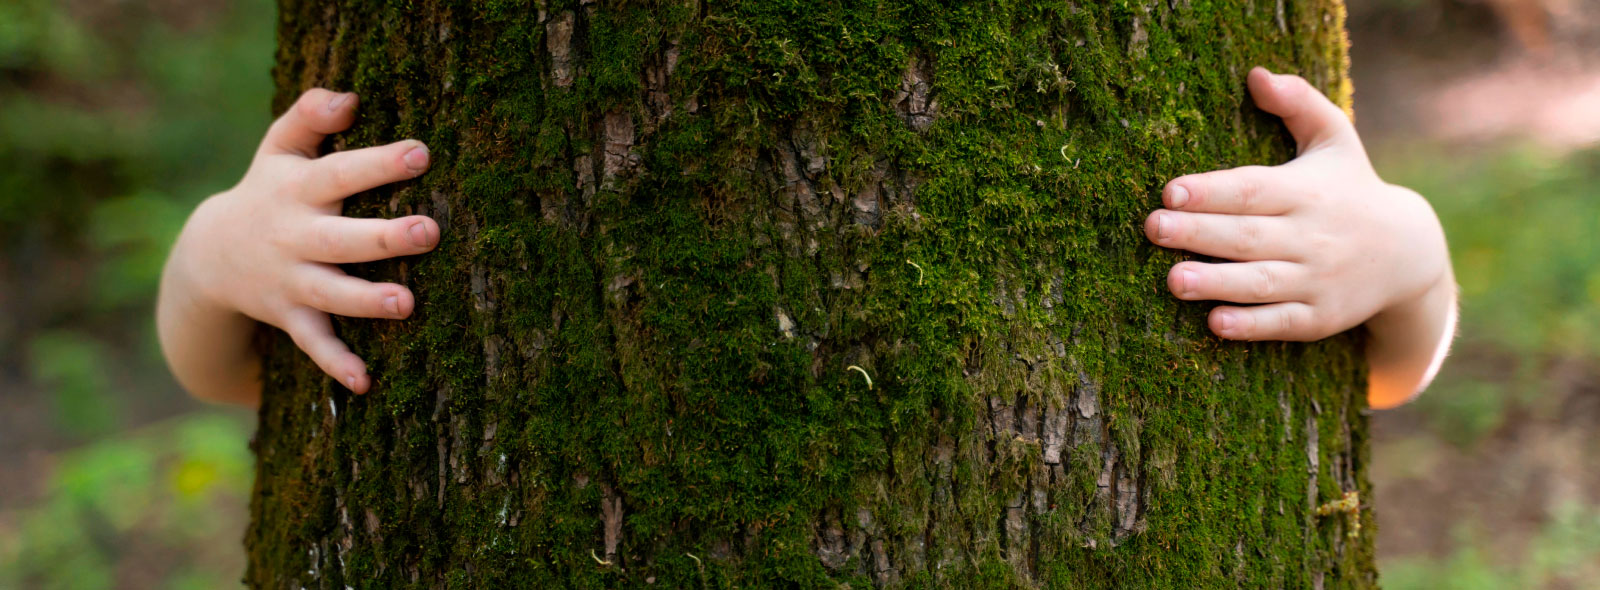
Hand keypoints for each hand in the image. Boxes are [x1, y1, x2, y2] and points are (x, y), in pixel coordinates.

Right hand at [159, 89, 438, 402]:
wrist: (209, 256)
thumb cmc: (269, 190)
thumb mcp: (278, 149)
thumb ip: (308, 117)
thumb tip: (349, 98)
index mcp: (298, 191)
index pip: (341, 173)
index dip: (379, 163)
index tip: (421, 152)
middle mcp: (296, 238)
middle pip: (342, 238)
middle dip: (384, 237)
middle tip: (430, 231)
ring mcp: (292, 281)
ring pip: (332, 294)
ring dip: (367, 300)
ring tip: (407, 303)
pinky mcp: (291, 317)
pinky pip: (314, 344)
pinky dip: (336, 363)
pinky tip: (365, 382)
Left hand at [1144, 67, 1455, 406]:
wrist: (1409, 253)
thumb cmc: (1351, 188)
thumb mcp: (1335, 139)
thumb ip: (1299, 103)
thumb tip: (1256, 74)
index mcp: (1306, 191)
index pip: (1254, 189)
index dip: (1212, 190)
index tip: (1171, 189)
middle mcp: (1311, 236)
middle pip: (1248, 235)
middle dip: (1198, 232)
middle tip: (1152, 227)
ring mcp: (1317, 280)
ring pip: (1261, 282)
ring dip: (1216, 283)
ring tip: (1173, 280)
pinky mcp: (1320, 317)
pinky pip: (1282, 322)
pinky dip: (1251, 325)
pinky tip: (1215, 323)